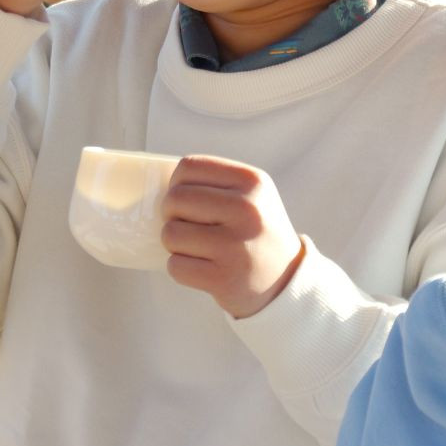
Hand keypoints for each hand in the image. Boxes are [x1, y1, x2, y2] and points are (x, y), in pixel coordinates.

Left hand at [161, 155, 305, 318]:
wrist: (285, 279)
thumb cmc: (254, 230)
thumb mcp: (251, 195)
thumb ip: (214, 183)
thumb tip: (160, 185)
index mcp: (252, 181)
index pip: (189, 167)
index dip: (176, 183)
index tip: (186, 199)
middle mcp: (247, 210)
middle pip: (174, 199)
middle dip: (171, 214)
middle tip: (186, 225)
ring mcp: (235, 246)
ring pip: (170, 234)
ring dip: (174, 243)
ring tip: (196, 247)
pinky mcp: (224, 278)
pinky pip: (175, 266)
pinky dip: (180, 267)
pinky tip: (201, 266)